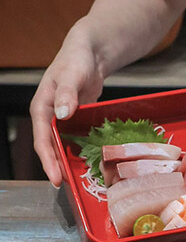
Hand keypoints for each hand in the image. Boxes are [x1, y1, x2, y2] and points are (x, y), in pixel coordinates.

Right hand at [30, 30, 104, 186]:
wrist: (88, 54)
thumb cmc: (76, 60)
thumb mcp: (72, 75)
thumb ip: (67, 94)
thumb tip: (61, 114)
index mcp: (41, 107)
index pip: (41, 139)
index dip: (48, 160)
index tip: (56, 178)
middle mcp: (48, 117)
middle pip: (49, 148)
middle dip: (56, 167)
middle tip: (68, 187)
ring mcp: (60, 121)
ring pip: (61, 147)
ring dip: (66, 164)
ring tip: (76, 181)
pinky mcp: (72, 122)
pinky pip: (73, 142)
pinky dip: (78, 154)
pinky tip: (88, 165)